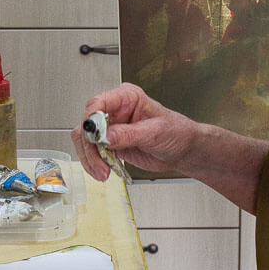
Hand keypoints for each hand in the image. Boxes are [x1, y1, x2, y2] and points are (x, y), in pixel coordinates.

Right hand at [71, 83, 198, 180]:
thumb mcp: (155, 132)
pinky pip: (92, 152)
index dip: (91, 120)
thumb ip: (129, 134)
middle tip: (99, 163)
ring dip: (90, 158)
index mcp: (127, 97)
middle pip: (87, 124)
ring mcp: (111, 128)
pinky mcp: (110, 144)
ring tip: (102, 172)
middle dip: (89, 146)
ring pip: (85, 140)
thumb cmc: (176, 132)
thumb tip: (106, 136)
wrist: (183, 150)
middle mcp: (115, 110)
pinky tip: (103, 172)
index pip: (98, 103)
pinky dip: (93, 164)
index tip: (94, 137)